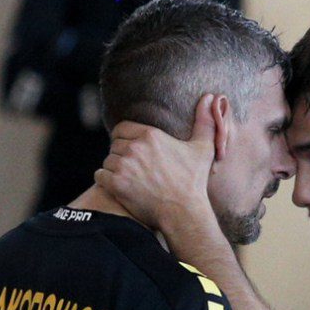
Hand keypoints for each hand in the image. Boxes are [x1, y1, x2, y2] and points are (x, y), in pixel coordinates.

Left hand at [95, 94, 217, 233]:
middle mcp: (135, 147)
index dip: (124, 138)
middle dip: (121, 155)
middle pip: (114, 145)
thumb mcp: (203, 149)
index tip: (131, 151)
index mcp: (151, 135)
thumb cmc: (194, 182)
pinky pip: (100, 175)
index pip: (122, 128)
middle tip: (131, 168)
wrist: (184, 212)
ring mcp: (124, 165)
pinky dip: (105, 181)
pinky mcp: (116, 183)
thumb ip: (204, 122)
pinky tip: (117, 187)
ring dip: (113, 169)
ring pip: (107, 160)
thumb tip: (209, 97)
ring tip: (127, 179)